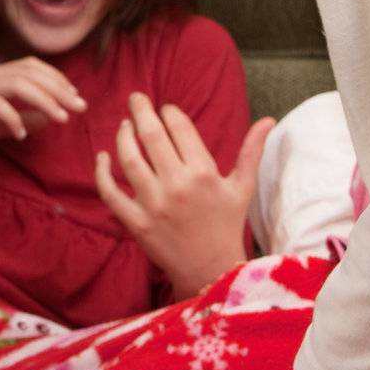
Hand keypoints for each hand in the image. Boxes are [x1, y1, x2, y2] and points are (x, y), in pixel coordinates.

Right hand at [0, 57, 86, 155]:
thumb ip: (19, 119)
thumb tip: (50, 118)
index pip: (30, 66)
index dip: (56, 78)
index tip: (74, 97)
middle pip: (29, 72)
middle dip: (60, 88)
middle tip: (80, 107)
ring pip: (18, 83)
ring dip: (45, 100)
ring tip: (61, 118)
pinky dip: (13, 118)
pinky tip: (20, 135)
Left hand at [95, 93, 273, 298]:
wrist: (212, 272)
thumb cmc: (227, 225)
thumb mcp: (242, 188)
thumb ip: (251, 151)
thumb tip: (267, 119)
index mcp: (205, 174)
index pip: (180, 129)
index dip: (169, 112)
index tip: (165, 108)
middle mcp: (178, 186)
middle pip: (151, 136)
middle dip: (141, 110)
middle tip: (136, 98)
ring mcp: (154, 204)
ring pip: (128, 159)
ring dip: (122, 136)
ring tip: (124, 125)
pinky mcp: (136, 222)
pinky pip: (110, 192)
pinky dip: (101, 172)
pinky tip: (102, 156)